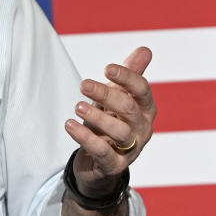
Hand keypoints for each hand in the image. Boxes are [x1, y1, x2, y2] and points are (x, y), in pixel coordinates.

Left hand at [64, 46, 155, 195]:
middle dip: (107, 95)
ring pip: (120, 132)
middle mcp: (143, 129)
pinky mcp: (115, 166)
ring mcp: (131, 149)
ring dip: (97, 118)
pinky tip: (70, 125)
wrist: (100, 162)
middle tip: (83, 85)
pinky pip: (103, 153)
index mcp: (145, 109)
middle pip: (129, 108)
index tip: (106, 68)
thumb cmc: (111, 122)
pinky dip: (86, 139)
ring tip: (77, 107)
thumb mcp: (117, 97)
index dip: (126, 77)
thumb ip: (129, 75)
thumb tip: (145, 49)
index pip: (142, 89)